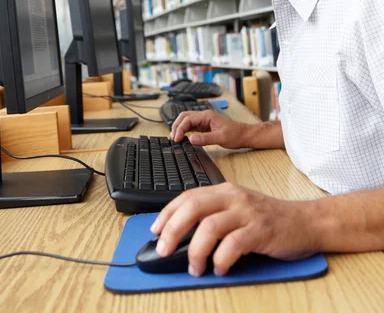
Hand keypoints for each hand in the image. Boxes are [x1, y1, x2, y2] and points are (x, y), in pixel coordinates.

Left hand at [150, 183, 318, 275]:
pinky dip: (221, 259)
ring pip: (210, 226)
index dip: (167, 213)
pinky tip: (219, 269)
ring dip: (196, 250)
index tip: (155, 230)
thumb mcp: (238, 209)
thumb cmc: (268, 218)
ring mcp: (247, 212)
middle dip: (173, 229)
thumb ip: (214, 215)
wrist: (304, 221)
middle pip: (194, 207)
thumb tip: (182, 237)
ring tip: (194, 267)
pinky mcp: (261, 230)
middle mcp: (233, 197)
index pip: (188, 196)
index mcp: (225, 190)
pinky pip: (233, 244)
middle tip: (163, 249)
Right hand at [170, 109, 250, 148]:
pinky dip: (185, 130)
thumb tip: (191, 139)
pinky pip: (191, 126)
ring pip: (187, 120)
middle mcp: (204, 116)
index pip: (188, 119)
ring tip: (175, 138)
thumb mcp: (220, 138)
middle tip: (173, 138)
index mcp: (207, 116)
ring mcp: (204, 120)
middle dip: (176, 126)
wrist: (243, 135)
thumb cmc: (235, 135)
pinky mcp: (205, 126)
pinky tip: (183, 137)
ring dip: (179, 128)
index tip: (176, 139)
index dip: (180, 128)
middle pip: (184, 117)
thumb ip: (205, 139)